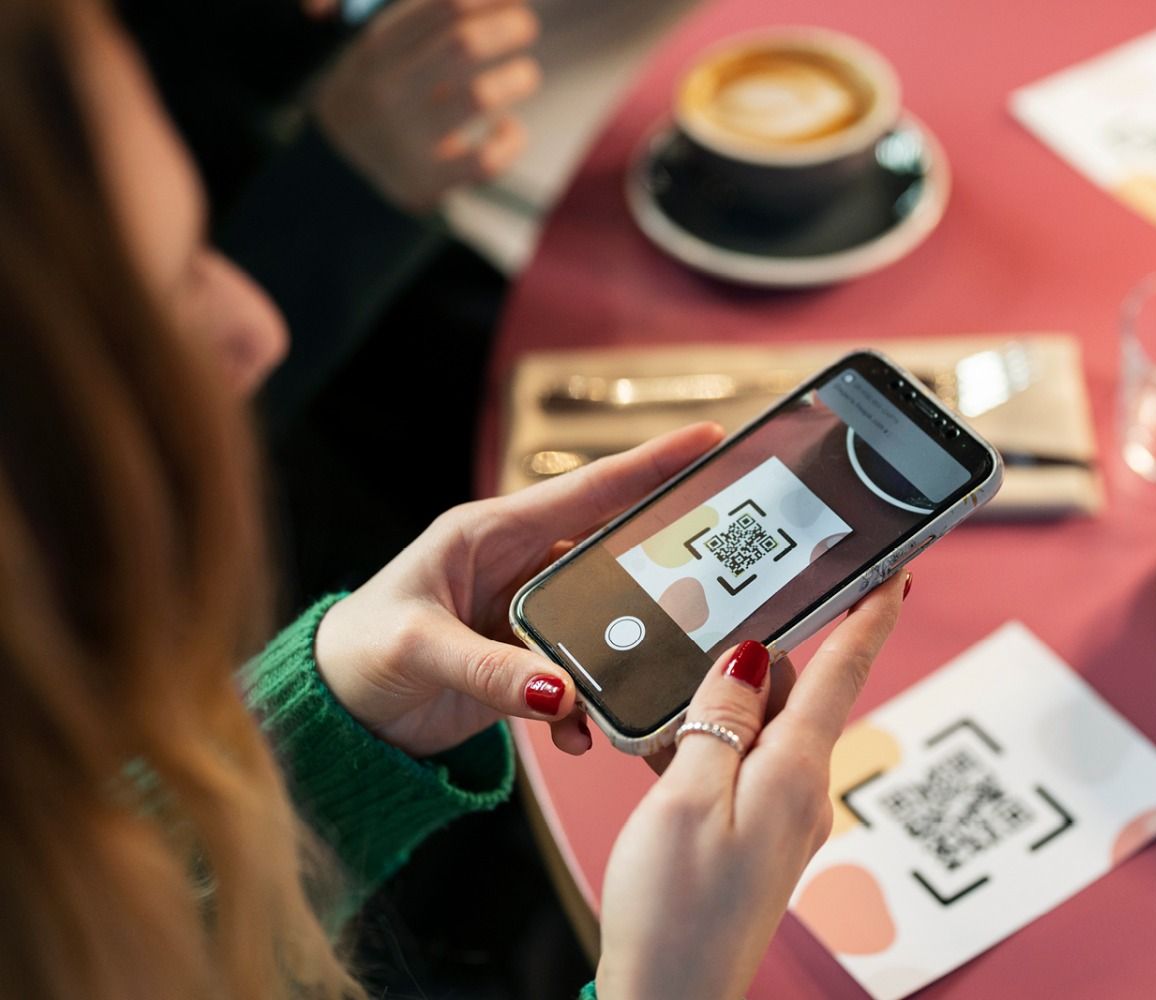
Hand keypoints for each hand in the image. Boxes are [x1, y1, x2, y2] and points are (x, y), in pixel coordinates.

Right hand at [313, 0, 540, 212]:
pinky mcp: (428, 179)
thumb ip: (429, 19)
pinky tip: (510, 128)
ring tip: (526, 74)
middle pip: (464, 45)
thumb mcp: (386, 48)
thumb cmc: (385, 91)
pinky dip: (512, 140)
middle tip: (527, 26)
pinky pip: (487, 159)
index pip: (443, 8)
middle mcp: (387, 92)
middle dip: (507, 28)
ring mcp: (406, 139)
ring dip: (518, 78)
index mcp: (377, 51)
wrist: (344, 165)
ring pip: (481, 96)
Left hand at [313, 423, 723, 757]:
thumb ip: (492, 670)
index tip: (709, 440)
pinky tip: (580, 735)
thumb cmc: (355, 654)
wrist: (329, 714)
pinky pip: (576, 678)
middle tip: (718, 573)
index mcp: (489, 532)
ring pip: (603, 624)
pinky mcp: (524, 663)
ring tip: (646, 683)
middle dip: (660, 566)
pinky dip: (584, 708)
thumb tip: (563, 694)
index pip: (586, 491)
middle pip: (609, 555)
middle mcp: (516, 565)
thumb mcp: (418, 650)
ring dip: (622, 658)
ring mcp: (524, 616)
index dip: (650, 465)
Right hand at [595, 571, 909, 999]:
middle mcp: (800, 792)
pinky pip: (739, 770)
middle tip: (721, 615)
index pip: (845, 670)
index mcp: (794, 771)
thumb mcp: (685, 796)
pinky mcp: (755, 842)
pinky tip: (659, 754)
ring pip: (759, 730)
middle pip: (794, 692)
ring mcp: (779, 819)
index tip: (898, 567)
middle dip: (761, 653)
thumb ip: (719, 718)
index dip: (871, 613)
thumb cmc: (674, 913)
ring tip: (665, 698)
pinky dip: (705, 750)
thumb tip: (752, 657)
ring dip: (718, 707)